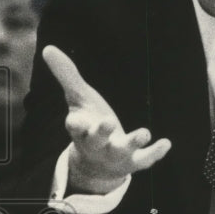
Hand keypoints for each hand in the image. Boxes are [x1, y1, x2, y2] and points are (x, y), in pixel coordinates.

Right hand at [44, 45, 170, 193]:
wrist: (97, 165)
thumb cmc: (88, 124)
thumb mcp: (78, 99)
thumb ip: (67, 75)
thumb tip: (47, 48)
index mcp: (81, 130)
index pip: (75, 127)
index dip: (75, 124)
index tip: (74, 120)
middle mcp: (96, 145)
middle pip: (96, 140)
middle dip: (101, 132)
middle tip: (108, 122)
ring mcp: (115, 155)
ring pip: (121, 151)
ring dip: (132, 142)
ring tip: (144, 132)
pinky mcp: (133, 162)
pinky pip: (144, 159)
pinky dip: (155, 153)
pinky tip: (167, 143)